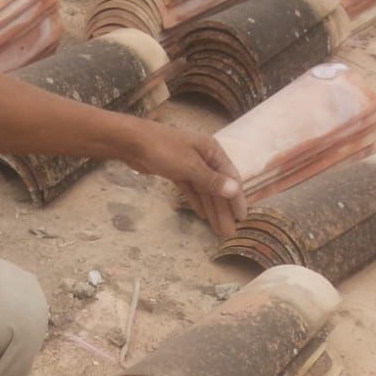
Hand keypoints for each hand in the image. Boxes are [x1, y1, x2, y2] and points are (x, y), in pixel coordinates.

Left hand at [124, 122, 246, 220]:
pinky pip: (191, 190)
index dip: (237, 199)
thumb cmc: (163, 149)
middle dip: (224, 210)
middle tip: (229, 233)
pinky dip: (197, 202)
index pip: (230, 178)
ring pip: (204, 191)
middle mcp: (204, 158)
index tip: (242, 218)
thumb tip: (235, 191)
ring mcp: (190, 165)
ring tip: (217, 230)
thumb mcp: (189, 165)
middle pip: (217, 188)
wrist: (133, 142)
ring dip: (212, 210)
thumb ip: (211, 180)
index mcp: (212, 152)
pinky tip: (203, 215)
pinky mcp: (176, 172)